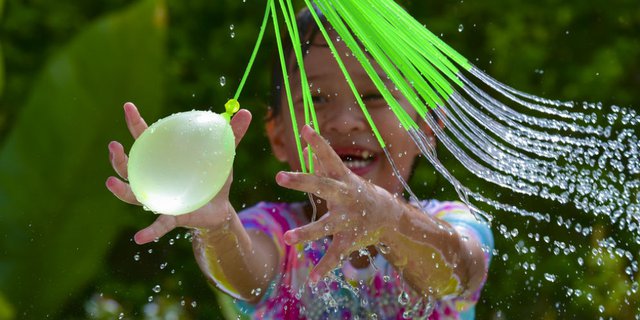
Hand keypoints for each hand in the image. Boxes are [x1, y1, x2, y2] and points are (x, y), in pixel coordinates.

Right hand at [106, 102, 251, 243]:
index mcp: (165, 159)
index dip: (136, 122)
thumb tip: (245, 112)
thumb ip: (232, 135)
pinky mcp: (172, 217)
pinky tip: (138, 239)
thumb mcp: (224, 155)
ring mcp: (159, 198)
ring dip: (121, 190)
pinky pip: (158, 225)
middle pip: (129, 167)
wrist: (221, 209)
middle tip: (113, 145)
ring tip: (110, 182)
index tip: (128, 106)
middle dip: (118, 158)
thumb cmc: (214, 178)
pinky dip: (149, 232)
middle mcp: (155, 178)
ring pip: (134, 195)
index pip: (146, 138)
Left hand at [276, 125, 401, 282]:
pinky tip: (311, 280)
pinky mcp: (351, 240)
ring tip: (288, 238)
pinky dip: (324, 267)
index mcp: (343, 179)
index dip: (318, 142)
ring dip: (307, 232)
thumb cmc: (358, 192)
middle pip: (322, 187)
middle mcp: (346, 197)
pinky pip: (335, 255)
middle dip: (302, 181)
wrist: (390, 217)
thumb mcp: (343, 174)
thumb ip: (322, 157)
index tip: (305, 128)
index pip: (329, 156)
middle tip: (279, 176)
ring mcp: (349, 219)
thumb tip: (306, 132)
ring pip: (326, 226)